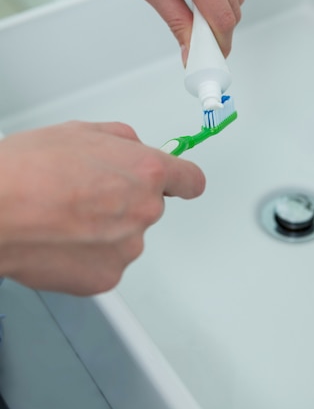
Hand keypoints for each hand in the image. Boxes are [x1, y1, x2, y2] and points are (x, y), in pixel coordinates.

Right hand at [0, 121, 204, 294]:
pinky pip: (107, 262)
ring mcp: (127, 248)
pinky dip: (90, 254)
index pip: (190, 180)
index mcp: (146, 172)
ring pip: (127, 236)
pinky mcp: (106, 277)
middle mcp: (145, 211)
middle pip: (149, 206)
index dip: (182, 181)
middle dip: (126, 200)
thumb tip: (134, 148)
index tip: (181, 183)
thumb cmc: (28, 170)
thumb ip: (122, 140)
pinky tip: (62, 239)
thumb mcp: (81, 131)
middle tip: (87, 193)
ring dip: (107, 229)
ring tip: (66, 217)